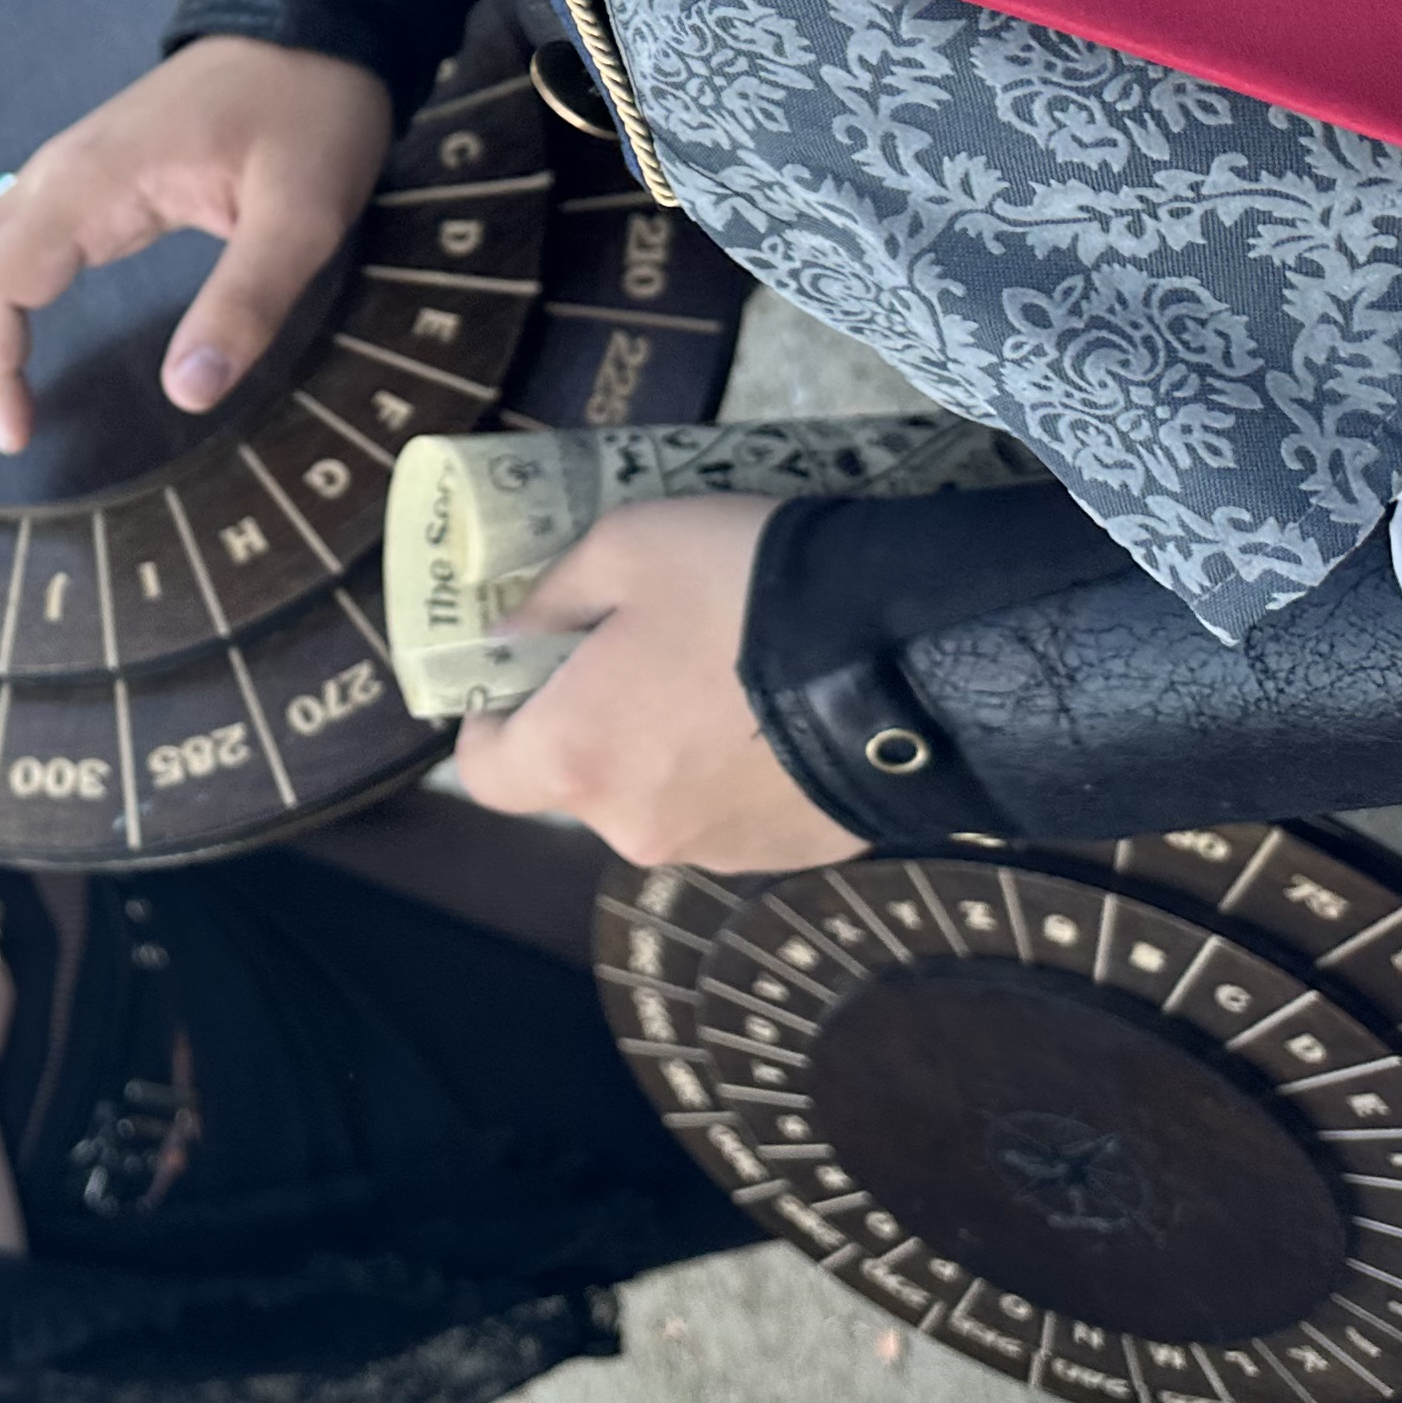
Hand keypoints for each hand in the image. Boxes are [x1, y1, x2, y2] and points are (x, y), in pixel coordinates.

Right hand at [0, 37, 393, 463]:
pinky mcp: (83, 179)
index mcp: (89, 187)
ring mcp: (62, 173)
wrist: (312, 24)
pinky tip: (0, 350)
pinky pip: (1, 245)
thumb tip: (185, 395)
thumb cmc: (308, 115)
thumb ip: (246, 301)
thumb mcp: (302, 214)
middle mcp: (53, 177)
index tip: (16, 436)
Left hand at [450, 497, 864, 871]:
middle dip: (596, 724)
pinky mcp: (790, 856)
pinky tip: (779, 712)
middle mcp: (633, 826)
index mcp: (575, 757)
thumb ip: (551, 600)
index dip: (493, 725)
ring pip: (660, 798)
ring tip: (726, 677)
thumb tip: (513, 639)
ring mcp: (717, 852)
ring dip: (671, 750)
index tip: (523, 678)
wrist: (914, 654)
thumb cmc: (743, 588)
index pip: (487, 773)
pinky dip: (738, 772)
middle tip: (642, 654)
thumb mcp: (627, 546)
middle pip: (582, 783)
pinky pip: (734, 812)